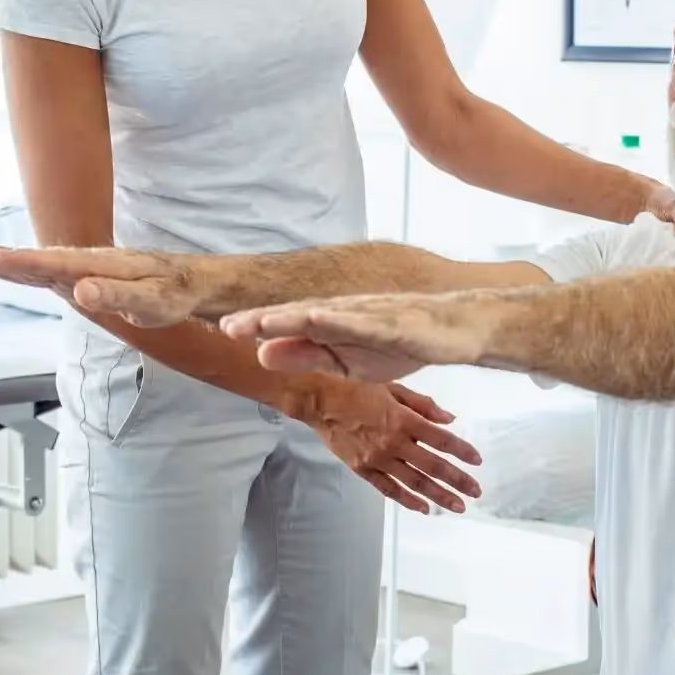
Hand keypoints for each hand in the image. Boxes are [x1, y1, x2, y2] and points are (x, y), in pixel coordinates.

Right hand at [0, 246, 201, 325]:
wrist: (196, 282)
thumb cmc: (177, 295)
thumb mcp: (151, 301)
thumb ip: (116, 295)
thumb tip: (79, 290)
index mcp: (103, 267)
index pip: (58, 265)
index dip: (26, 264)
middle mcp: (93, 262)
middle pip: (45, 260)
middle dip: (10, 261)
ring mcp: (93, 268)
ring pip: (48, 264)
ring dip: (16, 263)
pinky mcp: (95, 276)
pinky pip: (58, 271)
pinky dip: (34, 270)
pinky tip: (19, 270)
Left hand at [221, 293, 496, 382]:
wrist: (455, 330)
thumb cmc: (400, 342)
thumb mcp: (347, 361)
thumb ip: (307, 355)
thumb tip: (262, 354)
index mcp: (331, 325)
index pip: (286, 326)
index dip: (254, 327)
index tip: (219, 332)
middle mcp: (344, 313)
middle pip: (297, 316)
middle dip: (262, 320)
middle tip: (224, 326)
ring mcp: (369, 314)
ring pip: (324, 315)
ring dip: (292, 317)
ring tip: (261, 321)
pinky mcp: (394, 322)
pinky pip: (363, 321)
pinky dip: (338, 320)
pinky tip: (318, 319)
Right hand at [298, 379, 483, 514]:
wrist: (320, 401)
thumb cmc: (357, 389)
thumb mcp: (393, 388)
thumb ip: (423, 405)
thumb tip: (449, 419)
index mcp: (404, 419)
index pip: (442, 440)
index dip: (462, 451)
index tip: (477, 461)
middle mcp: (394, 443)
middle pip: (433, 466)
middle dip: (457, 480)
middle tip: (475, 491)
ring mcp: (378, 459)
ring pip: (414, 482)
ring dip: (438, 495)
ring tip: (457, 506)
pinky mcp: (363, 469)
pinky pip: (389, 489)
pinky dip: (407, 500)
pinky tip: (424, 508)